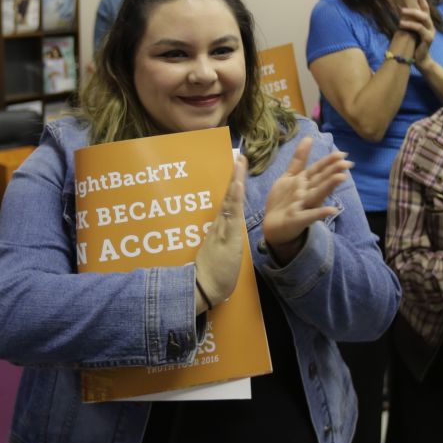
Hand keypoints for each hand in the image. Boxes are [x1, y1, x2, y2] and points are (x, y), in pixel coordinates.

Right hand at [193, 154, 247, 311]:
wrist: (202, 288)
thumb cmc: (210, 274)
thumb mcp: (218, 254)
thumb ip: (219, 242)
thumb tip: (221, 234)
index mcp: (219, 227)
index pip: (227, 201)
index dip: (232, 183)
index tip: (236, 164)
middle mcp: (219, 223)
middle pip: (227, 194)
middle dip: (233, 174)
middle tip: (238, 154)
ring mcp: (221, 228)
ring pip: (229, 199)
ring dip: (235, 179)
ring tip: (240, 161)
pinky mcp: (226, 237)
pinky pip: (232, 214)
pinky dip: (235, 197)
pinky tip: (238, 183)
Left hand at [263, 137, 349, 263]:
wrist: (273, 225)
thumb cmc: (285, 200)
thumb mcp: (290, 177)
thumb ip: (300, 159)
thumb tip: (309, 137)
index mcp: (304, 182)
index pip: (318, 170)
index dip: (328, 162)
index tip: (343, 154)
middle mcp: (307, 193)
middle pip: (320, 180)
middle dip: (332, 171)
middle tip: (347, 163)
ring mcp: (303, 206)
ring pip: (317, 194)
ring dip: (328, 186)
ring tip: (341, 178)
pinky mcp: (298, 219)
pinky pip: (309, 215)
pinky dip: (320, 213)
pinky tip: (332, 210)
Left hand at [398, 0, 436, 66]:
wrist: (420, 60)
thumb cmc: (413, 43)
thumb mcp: (409, 28)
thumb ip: (407, 18)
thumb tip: (399, 7)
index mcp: (425, 20)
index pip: (422, 4)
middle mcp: (429, 23)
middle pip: (425, 7)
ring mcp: (430, 31)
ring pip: (424, 17)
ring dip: (412, 12)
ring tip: (401, 11)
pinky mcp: (428, 39)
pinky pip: (420, 30)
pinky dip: (410, 25)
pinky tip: (401, 23)